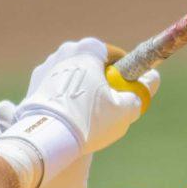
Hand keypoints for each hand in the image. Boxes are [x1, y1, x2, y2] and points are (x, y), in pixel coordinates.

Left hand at [0, 37, 158, 187]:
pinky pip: (56, 86)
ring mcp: (47, 66)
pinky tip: (70, 115)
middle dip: (100, 76)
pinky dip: (64, 96)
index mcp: (88, 50)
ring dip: (81, 86)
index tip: (128, 83)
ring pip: (72, 73)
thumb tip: (152, 79)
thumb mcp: (124, 110)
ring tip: (88, 111)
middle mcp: (65, 51)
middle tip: (109, 99)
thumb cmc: (89, 121)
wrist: (48, 137)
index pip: (112, 53)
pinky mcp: (34, 83)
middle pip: (90, 62)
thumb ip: (140, 92)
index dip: (123, 68)